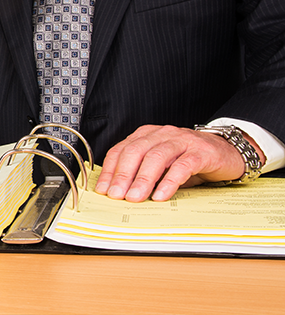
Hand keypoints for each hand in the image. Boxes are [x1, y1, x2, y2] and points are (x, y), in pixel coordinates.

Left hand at [94, 125, 262, 201]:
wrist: (228, 152)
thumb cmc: (189, 160)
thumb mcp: (161, 166)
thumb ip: (142, 173)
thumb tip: (119, 193)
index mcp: (147, 135)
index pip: (121, 150)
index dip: (110, 171)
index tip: (103, 190)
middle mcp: (163, 134)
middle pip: (136, 151)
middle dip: (123, 175)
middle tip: (116, 195)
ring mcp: (183, 141)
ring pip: (157, 157)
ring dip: (143, 179)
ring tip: (134, 197)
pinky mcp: (202, 152)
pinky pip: (183, 166)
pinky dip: (169, 181)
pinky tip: (161, 195)